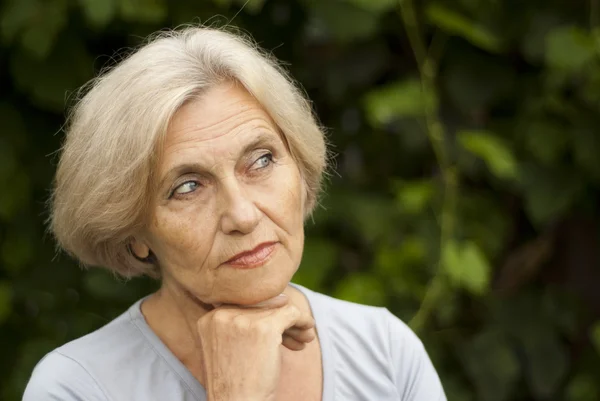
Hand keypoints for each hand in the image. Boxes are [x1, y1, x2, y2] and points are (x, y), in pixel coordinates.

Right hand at [197, 293, 314, 400]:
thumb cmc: (237, 383)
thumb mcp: (231, 347)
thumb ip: (246, 323)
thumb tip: (283, 297)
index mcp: (210, 318)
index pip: (244, 305)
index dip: (263, 317)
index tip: (278, 333)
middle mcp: (222, 314)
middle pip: (261, 306)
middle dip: (281, 320)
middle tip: (296, 334)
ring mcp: (243, 320)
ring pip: (278, 308)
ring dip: (294, 324)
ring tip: (305, 338)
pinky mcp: (265, 328)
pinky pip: (291, 313)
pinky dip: (303, 321)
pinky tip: (308, 332)